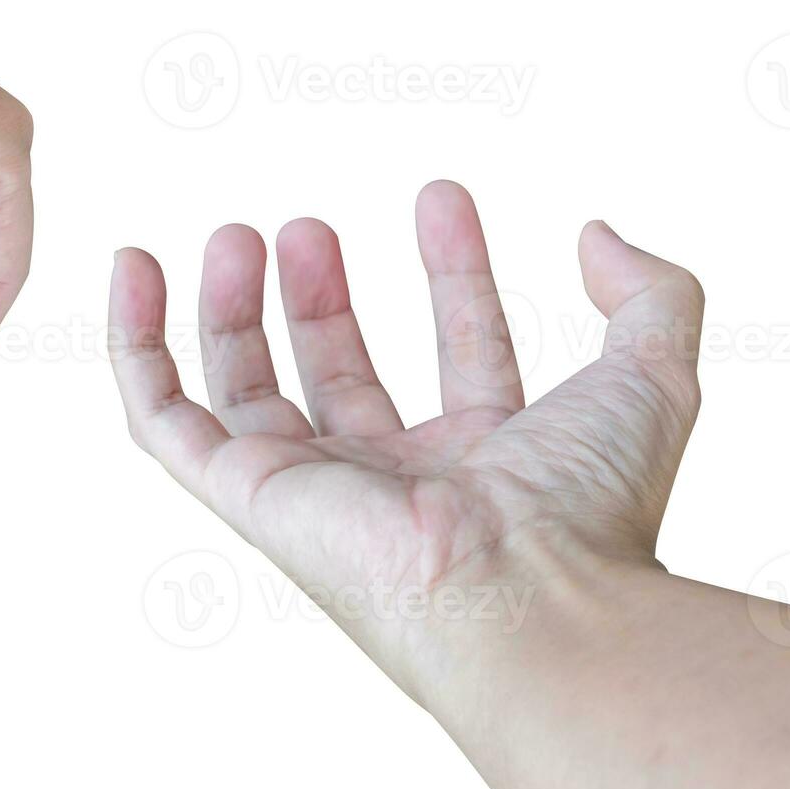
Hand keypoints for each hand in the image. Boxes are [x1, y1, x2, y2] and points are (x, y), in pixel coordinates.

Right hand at [106, 181, 703, 686]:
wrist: (523, 591)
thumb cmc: (589, 507)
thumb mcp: (654, 374)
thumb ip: (653, 294)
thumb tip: (599, 233)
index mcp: (487, 464)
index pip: (464, 352)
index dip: (456, 270)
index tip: (445, 196)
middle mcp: (394, 483)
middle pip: (341, 374)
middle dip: (324, 294)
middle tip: (310, 226)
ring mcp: (313, 491)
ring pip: (248, 392)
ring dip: (236, 310)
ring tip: (236, 234)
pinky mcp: (247, 495)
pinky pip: (164, 419)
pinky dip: (137, 346)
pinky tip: (135, 271)